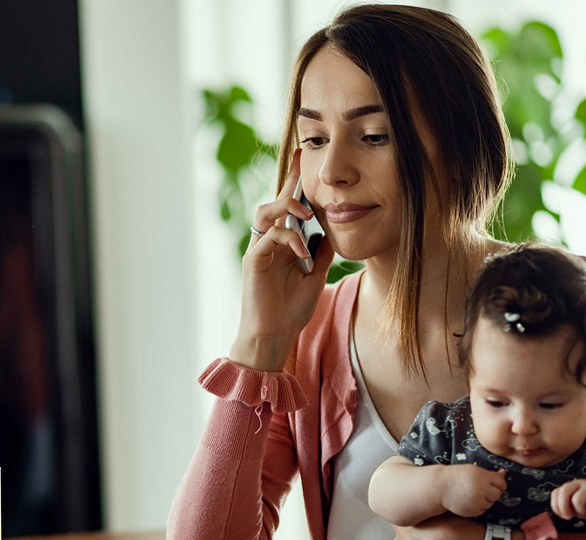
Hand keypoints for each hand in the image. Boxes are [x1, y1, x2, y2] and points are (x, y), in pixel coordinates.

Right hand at [230, 150, 335, 370]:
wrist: (273, 336)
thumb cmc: (291, 310)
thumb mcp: (315, 275)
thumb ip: (321, 252)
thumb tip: (331, 230)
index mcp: (283, 242)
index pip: (289, 206)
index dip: (296, 182)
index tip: (307, 157)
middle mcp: (269, 241)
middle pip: (275, 201)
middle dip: (290, 180)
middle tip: (304, 159)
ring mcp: (260, 249)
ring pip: (265, 212)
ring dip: (287, 207)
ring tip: (306, 213)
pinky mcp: (254, 261)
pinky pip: (269, 238)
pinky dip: (288, 239)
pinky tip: (303, 251)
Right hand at [441, 466, 505, 516]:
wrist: (440, 487)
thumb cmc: (457, 476)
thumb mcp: (473, 470)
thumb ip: (489, 474)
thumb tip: (504, 473)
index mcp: (483, 476)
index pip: (502, 483)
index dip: (498, 483)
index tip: (492, 483)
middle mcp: (482, 489)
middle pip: (498, 494)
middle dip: (492, 492)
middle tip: (481, 489)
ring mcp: (477, 501)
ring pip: (490, 503)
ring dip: (485, 500)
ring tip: (472, 494)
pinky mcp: (473, 510)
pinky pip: (482, 510)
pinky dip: (478, 506)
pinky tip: (468, 500)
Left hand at [551, 478, 585, 520]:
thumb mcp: (574, 507)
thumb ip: (565, 507)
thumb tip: (559, 512)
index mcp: (570, 486)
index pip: (556, 492)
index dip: (555, 506)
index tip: (563, 515)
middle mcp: (579, 483)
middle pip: (564, 491)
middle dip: (563, 507)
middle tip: (569, 516)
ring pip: (577, 500)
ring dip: (581, 511)